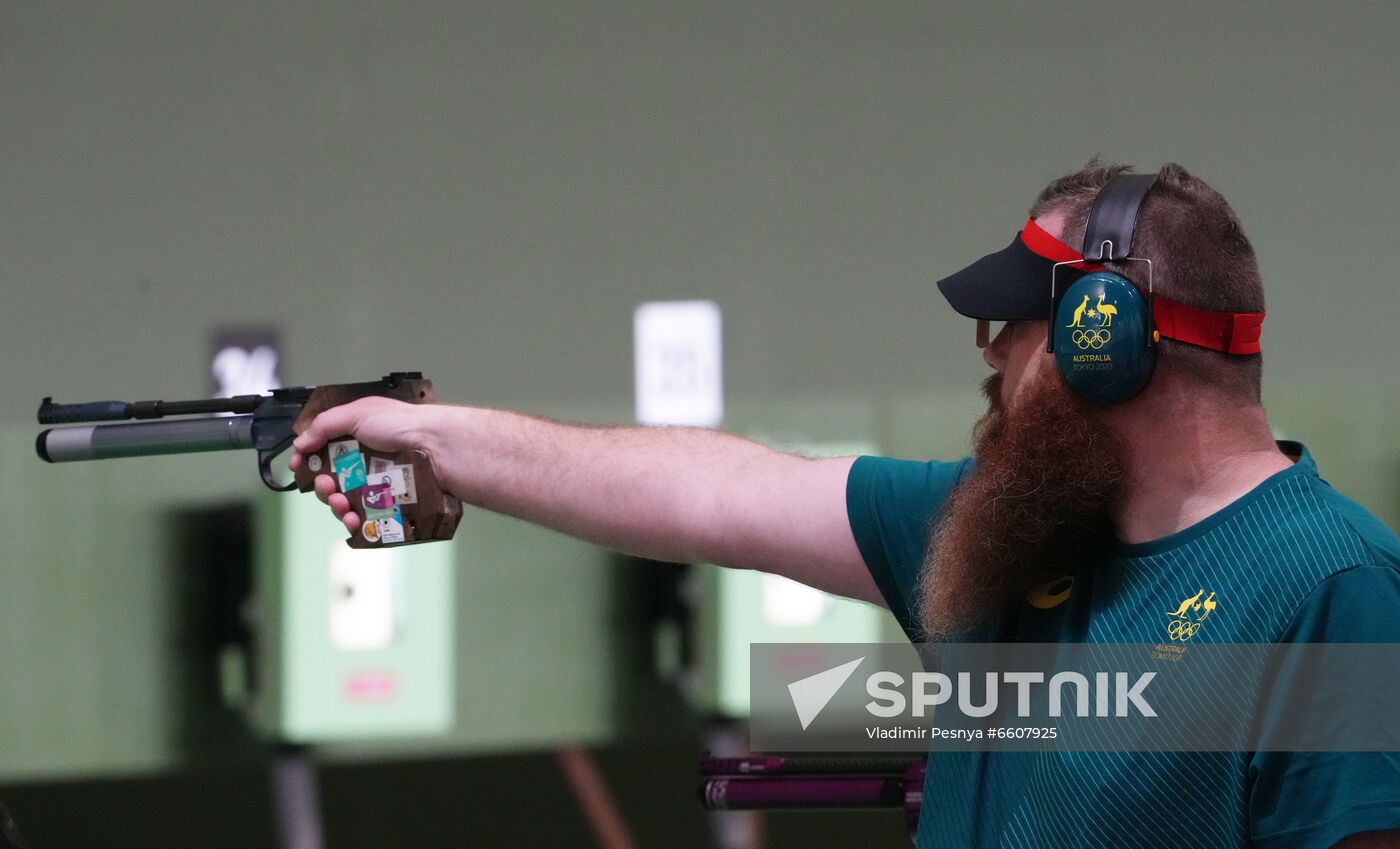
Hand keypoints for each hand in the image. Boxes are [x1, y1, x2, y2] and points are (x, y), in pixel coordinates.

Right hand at [288, 396, 433, 533]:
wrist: (436, 447)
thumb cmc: (403, 424)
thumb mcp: (359, 412)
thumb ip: (325, 425)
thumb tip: (300, 443)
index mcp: (355, 439)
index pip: (323, 453)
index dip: (307, 461)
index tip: (298, 466)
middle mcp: (364, 463)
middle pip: (330, 482)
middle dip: (321, 487)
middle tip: (326, 485)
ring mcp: (376, 487)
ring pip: (344, 504)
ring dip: (334, 506)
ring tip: (340, 503)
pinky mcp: (388, 506)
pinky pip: (365, 520)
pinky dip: (353, 523)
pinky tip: (352, 520)